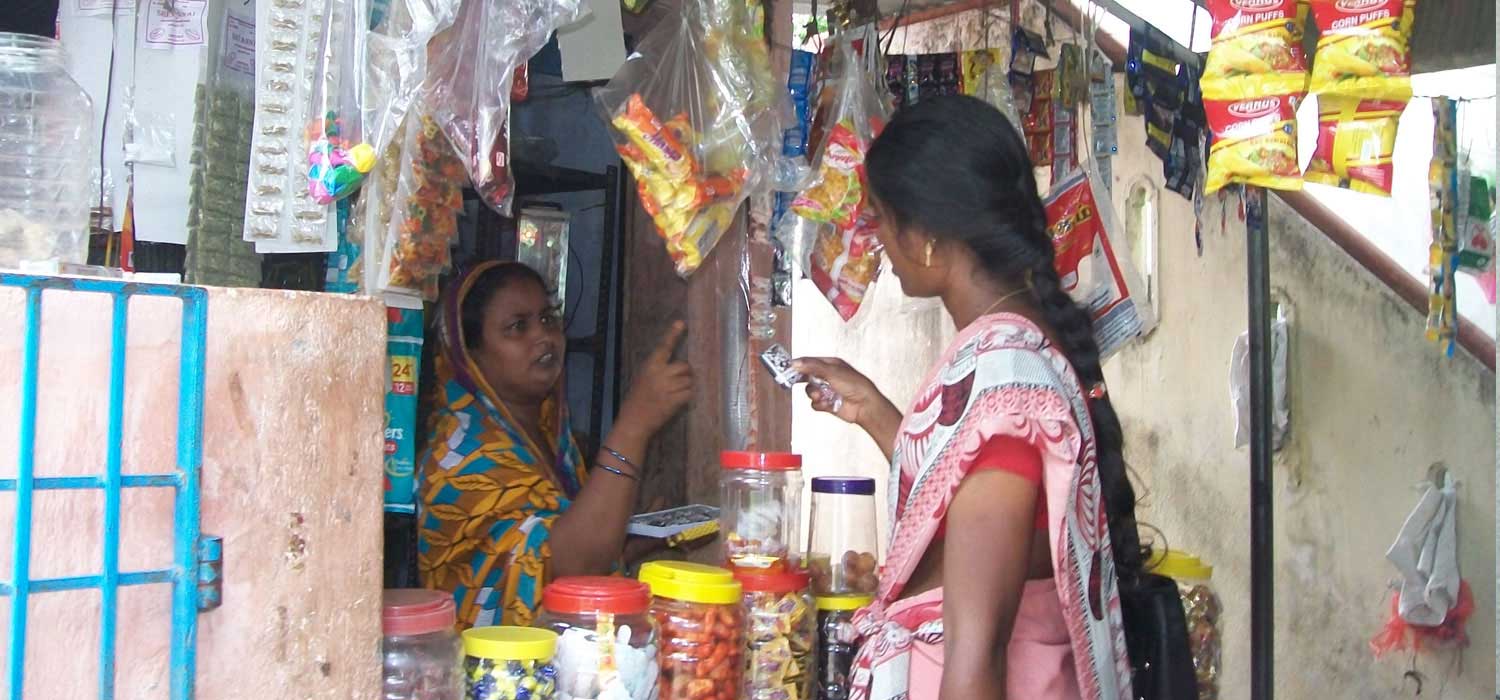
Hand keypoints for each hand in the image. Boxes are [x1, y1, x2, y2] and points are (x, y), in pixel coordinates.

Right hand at [618, 321, 693, 435]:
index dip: (673, 334)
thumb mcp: (642, 380)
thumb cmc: (636, 401)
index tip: (680, 323)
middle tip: (680, 381)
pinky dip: (688, 397)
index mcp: (649, 366)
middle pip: (684, 366)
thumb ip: (657, 371)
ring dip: (687, 387)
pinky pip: (690, 393)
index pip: (663, 347)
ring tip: (676, 394)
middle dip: (686, 373)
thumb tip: (678, 367)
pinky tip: (679, 401)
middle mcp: (659, 374)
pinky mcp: (673, 400)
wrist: (633, 422)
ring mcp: (667, 387)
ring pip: (689, 381)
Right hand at [792, 356, 894, 428]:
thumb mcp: (832, 371)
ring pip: (809, 391)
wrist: (865, 406)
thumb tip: (795, 363)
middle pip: (806, 377)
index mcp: (830, 365)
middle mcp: (827, 377)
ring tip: (822, 395)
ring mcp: (827, 390)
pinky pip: (815, 404)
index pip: (809, 362)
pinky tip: (828, 403)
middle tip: (791, 382)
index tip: (787, 368)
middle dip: (803, 381)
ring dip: (814, 394)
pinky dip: (820, 404)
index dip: (798, 365)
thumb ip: (812, 366)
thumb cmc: (854, 384)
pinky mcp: (827, 404)